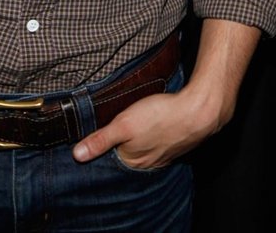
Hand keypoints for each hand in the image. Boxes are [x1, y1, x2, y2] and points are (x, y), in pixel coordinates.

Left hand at [71, 87, 218, 168]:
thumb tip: (77, 155)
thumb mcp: (124, 124)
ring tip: (129, 130)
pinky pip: (156, 144)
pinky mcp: (173, 143)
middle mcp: (148, 163)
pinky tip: (149, 128)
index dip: (100, 150)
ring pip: (141, 149)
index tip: (92, 141)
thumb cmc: (160, 116)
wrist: (198, 111)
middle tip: (110, 133)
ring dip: (135, 142)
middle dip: (117, 147)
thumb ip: (101, 139)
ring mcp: (162, 154)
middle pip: (125, 156)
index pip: (110, 160)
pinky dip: (150, 137)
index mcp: (133, 162)